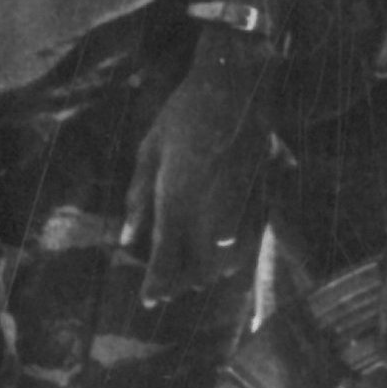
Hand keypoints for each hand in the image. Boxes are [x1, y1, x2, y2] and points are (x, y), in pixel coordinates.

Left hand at [125, 49, 271, 306]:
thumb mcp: (149, 150)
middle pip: (198, 268)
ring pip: (225, 262)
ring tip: (189, 274)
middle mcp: (209, 208)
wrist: (236, 88)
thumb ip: (137, 198)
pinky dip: (229, 256)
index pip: (166, 255)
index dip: (157, 282)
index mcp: (176, 195)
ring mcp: (238, 206)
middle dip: (181, 282)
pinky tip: (218, 253)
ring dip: (206, 272)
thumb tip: (126, 238)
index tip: (148, 299)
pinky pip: (245, 244)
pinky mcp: (260, 202)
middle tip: (165, 287)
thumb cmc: (183, 113)